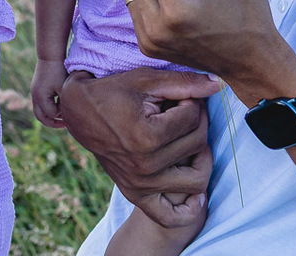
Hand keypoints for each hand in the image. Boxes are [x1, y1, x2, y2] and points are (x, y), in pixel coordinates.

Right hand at [30, 58, 69, 127]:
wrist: (50, 54)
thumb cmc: (60, 70)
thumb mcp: (65, 87)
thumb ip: (66, 103)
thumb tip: (70, 115)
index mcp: (40, 97)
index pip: (51, 114)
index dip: (62, 113)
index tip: (70, 106)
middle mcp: (34, 96)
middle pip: (40, 117)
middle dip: (52, 123)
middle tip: (65, 125)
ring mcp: (34, 92)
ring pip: (39, 111)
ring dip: (50, 116)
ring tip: (62, 118)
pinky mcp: (36, 88)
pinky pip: (40, 103)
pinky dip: (48, 107)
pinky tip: (59, 104)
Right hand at [59, 68, 217, 227]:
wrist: (76, 112)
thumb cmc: (110, 91)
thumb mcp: (144, 80)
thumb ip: (184, 82)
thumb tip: (219, 85)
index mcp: (146, 137)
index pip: (193, 119)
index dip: (192, 102)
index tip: (179, 97)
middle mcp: (144, 165)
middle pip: (197, 145)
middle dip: (196, 122)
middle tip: (183, 112)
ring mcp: (140, 183)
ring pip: (197, 178)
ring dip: (201, 157)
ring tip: (188, 139)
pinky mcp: (136, 193)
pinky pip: (171, 216)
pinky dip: (188, 208)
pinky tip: (194, 189)